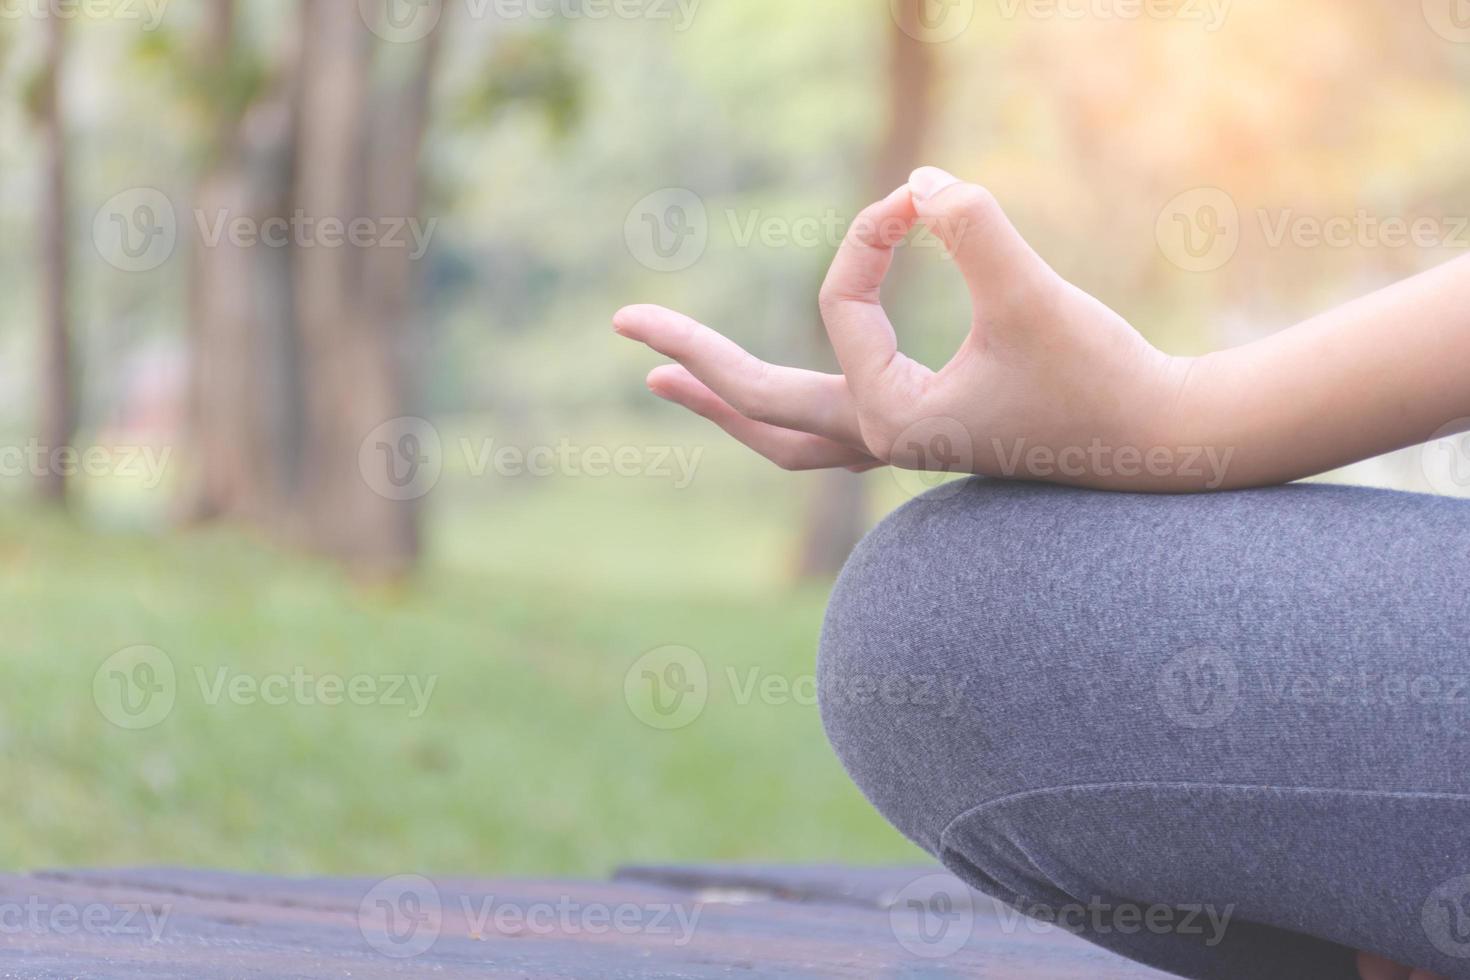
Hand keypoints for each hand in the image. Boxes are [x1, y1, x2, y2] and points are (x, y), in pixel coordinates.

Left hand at [615, 166, 1201, 490]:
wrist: (1165, 447)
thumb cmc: (1103, 379)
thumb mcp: (1035, 298)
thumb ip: (977, 231)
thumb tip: (923, 182)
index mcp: (894, 418)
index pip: (845, 308)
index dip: (870, 237)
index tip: (920, 197)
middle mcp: (885, 441)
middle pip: (759, 407)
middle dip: (692, 362)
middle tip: (622, 326)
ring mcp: (902, 447)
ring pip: (788, 435)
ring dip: (725, 404)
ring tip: (662, 384)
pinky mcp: (930, 436)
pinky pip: (830, 430)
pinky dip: (784, 413)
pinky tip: (771, 396)